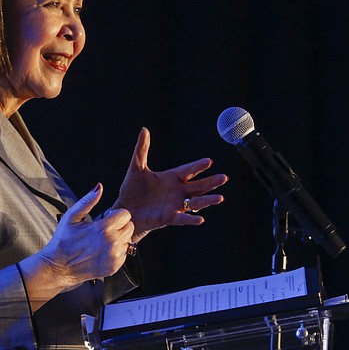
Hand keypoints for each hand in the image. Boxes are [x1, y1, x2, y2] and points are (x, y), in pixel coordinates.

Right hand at [37, 183, 133, 286]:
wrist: (59, 266)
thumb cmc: (64, 241)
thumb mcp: (72, 216)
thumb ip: (88, 200)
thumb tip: (99, 187)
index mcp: (103, 228)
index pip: (125, 214)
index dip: (116, 214)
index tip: (107, 219)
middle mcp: (112, 243)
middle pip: (130, 227)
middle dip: (120, 226)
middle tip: (105, 230)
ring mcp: (114, 256)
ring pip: (128, 240)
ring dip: (119, 239)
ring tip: (103, 241)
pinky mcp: (114, 267)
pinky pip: (124, 254)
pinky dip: (117, 251)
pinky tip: (103, 251)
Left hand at [113, 128, 227, 241]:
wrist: (125, 209)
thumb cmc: (132, 189)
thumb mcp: (136, 167)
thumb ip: (142, 149)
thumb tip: (144, 130)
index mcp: (171, 178)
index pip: (188, 170)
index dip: (198, 166)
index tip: (209, 161)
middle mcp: (176, 191)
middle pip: (198, 186)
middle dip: (211, 182)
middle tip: (224, 177)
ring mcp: (174, 205)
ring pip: (195, 202)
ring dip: (207, 200)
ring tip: (220, 198)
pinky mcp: (168, 217)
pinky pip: (182, 219)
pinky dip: (191, 219)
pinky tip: (200, 219)